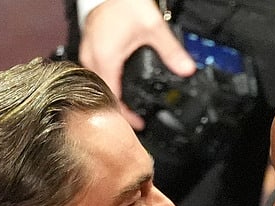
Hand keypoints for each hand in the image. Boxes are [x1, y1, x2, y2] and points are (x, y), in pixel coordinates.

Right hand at [80, 0, 196, 128]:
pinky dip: (107, 85)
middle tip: (136, 121)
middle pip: (103, 96)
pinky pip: (95, 75)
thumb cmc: (124, 3)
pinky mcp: (89, 50)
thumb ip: (171, 50)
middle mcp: (92, 60)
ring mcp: (87, 55)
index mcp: (105, 60)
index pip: (112, 99)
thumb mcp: (153, 27)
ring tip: (129, 108)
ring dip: (112, 98)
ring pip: (97, 87)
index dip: (125, 116)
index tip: (138, 124)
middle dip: (120, 110)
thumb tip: (186, 69)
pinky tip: (119, 87)